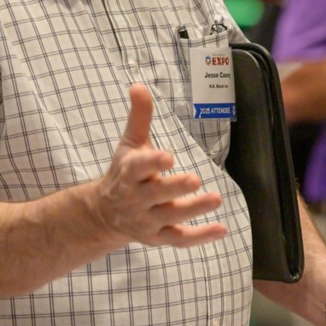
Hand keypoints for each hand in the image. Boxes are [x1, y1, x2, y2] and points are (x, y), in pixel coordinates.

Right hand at [91, 84, 226, 247]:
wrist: (103, 214)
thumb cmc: (123, 173)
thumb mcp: (129, 143)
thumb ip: (139, 116)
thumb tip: (138, 85)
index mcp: (129, 173)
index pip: (138, 168)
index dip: (152, 163)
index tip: (168, 157)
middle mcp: (136, 199)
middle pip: (156, 195)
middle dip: (174, 188)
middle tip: (194, 180)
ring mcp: (147, 220)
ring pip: (171, 217)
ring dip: (193, 210)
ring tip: (216, 199)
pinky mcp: (158, 237)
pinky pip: (180, 240)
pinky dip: (200, 238)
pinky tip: (221, 229)